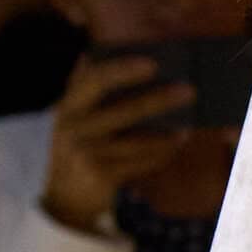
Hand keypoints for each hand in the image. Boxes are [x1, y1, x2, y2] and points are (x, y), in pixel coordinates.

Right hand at [40, 53, 193, 232]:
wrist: (64, 195)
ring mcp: (88, 154)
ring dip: (166, 134)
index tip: (152, 63)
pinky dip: (159, 154)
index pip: (95, 79)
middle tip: (188, 91)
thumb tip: (109, 55)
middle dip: (159, 100)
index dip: (123, 70)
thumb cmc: (78, 144)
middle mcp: (75, 128)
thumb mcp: (73, 115)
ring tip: (186, 126)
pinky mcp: (102, 177)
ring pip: (137, 142)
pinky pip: (139, 164)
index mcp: (69, 105)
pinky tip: (174, 146)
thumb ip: (85, 86)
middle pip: (124, 111)